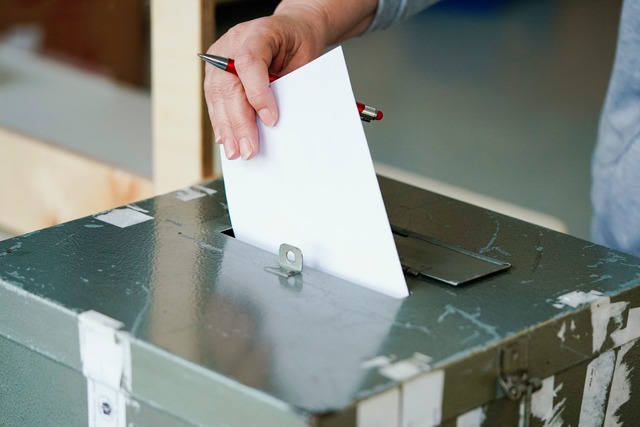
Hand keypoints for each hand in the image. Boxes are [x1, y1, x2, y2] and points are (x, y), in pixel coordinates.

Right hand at [203, 0, 377, 159]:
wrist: (291, 30)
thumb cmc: (299, 45)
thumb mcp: (303, 61)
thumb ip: (287, 86)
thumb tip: (275, 123)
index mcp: (260, 32)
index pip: (249, 63)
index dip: (258, 93)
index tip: (271, 120)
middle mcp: (233, 41)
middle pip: (229, 85)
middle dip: (239, 123)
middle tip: (247, 149)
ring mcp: (220, 55)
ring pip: (217, 95)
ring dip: (226, 127)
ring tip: (234, 151)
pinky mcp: (215, 69)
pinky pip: (214, 98)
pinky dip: (220, 120)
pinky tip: (225, 138)